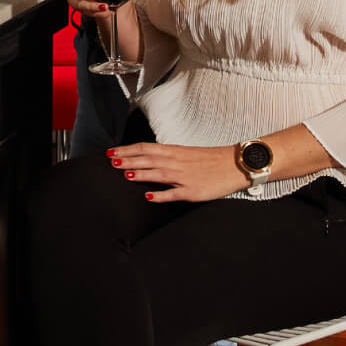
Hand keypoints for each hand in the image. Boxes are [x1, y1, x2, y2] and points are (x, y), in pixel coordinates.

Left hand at [107, 142, 246, 202]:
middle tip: (110, 161)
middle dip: (128, 159)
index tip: (112, 152)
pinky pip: (174, 193)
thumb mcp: (188, 154)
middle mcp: (177, 162)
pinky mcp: (193, 191)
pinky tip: (148, 196)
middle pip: (148, 158)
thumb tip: (149, 160)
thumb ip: (169, 157)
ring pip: (158, 173)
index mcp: (175, 152)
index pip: (146, 148)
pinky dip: (161, 195)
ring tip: (124, 173)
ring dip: (140, 173)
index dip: (127, 150)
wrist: (235, 165)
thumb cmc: (212, 160)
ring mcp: (184, 177)